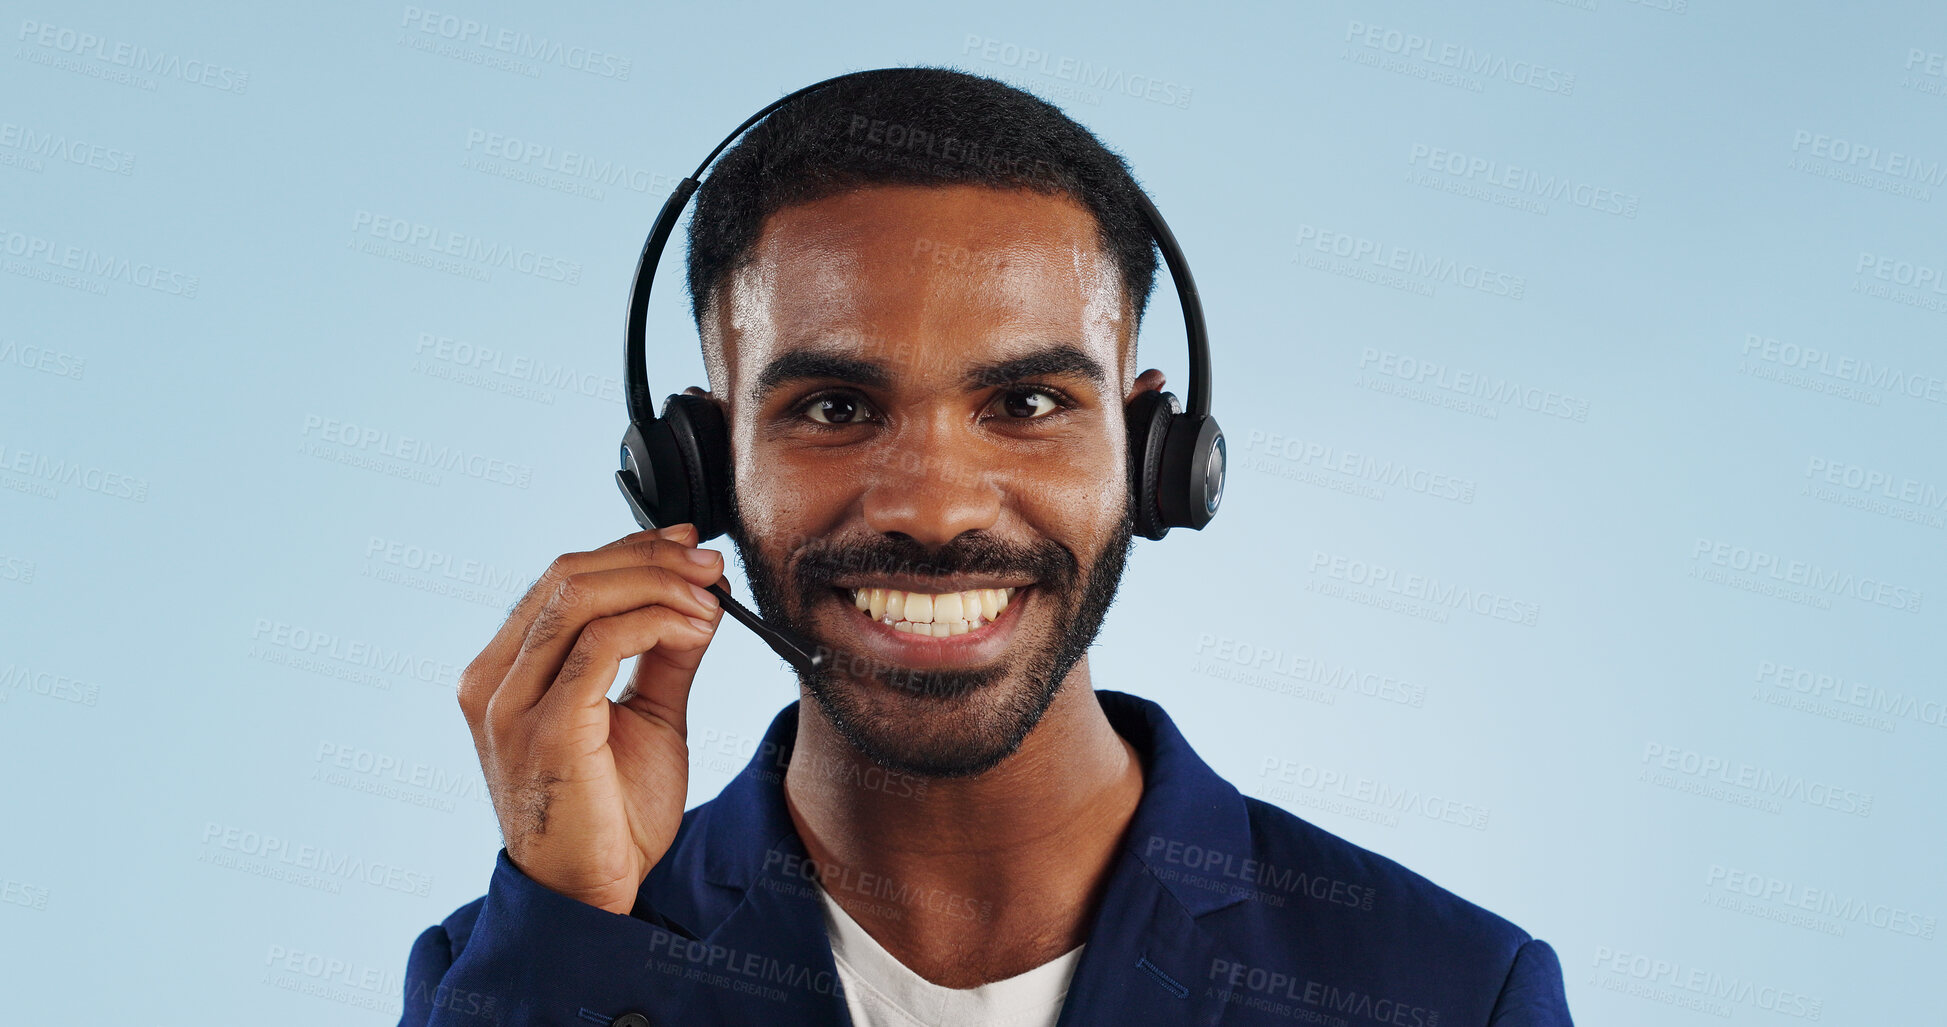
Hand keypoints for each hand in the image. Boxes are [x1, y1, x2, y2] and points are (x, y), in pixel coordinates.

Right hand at [457, 523, 725, 914]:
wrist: (594, 894)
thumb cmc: (612, 812)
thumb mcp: (646, 715)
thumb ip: (662, 654)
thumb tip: (697, 595)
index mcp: (504, 671)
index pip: (560, 580)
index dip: (629, 550)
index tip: (689, 544)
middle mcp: (493, 680)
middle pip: (567, 576)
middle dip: (648, 557)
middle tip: (708, 563)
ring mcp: (510, 704)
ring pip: (579, 599)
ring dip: (656, 583)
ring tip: (709, 594)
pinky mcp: (545, 728)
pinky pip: (597, 646)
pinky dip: (653, 622)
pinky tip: (694, 628)